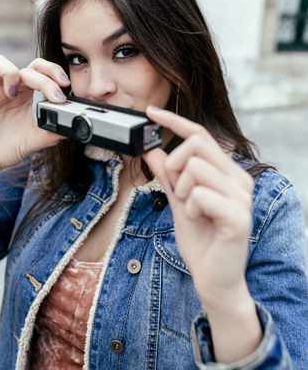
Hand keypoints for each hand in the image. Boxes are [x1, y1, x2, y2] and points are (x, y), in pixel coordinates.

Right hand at [0, 55, 69, 181]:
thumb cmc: (7, 147)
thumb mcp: (32, 142)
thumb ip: (51, 132)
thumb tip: (70, 126)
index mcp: (33, 97)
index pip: (47, 75)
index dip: (57, 75)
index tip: (65, 87)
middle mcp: (17, 88)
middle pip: (34, 68)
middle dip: (47, 77)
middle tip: (55, 95)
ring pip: (4, 63)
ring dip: (12, 74)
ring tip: (12, 94)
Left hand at [143, 106, 253, 308]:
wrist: (214, 279)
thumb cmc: (201, 240)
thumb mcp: (178, 201)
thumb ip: (168, 175)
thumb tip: (153, 149)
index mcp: (227, 172)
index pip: (200, 135)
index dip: (174, 120)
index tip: (150, 112)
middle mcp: (239, 179)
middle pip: (195, 144)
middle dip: (176, 166)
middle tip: (179, 193)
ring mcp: (241, 196)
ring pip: (194, 168)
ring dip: (182, 192)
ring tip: (192, 211)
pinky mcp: (237, 216)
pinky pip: (198, 194)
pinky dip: (189, 209)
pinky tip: (199, 222)